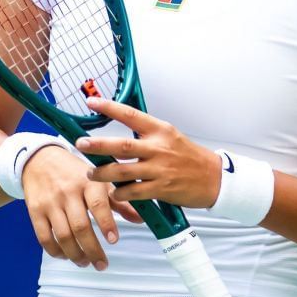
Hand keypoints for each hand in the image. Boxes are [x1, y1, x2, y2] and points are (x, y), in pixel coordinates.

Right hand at [18, 141, 141, 268]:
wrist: (41, 159)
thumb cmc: (75, 172)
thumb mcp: (99, 180)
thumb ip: (119, 201)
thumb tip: (140, 219)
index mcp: (88, 182)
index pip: (98, 204)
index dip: (106, 224)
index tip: (114, 240)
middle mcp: (68, 192)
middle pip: (80, 226)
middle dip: (92, 250)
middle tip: (101, 264)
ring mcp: (50, 202)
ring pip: (63, 235)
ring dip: (75, 254)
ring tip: (85, 262)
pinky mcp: (35, 210)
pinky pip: (44, 236)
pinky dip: (55, 251)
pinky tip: (65, 255)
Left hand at [76, 96, 221, 208]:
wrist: (215, 179)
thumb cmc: (191, 158)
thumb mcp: (171, 138)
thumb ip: (148, 134)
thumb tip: (122, 133)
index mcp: (161, 131)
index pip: (131, 115)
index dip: (110, 108)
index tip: (92, 103)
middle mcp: (159, 148)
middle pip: (122, 145)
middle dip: (98, 145)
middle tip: (81, 144)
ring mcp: (160, 169)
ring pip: (123, 171)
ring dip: (103, 173)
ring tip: (91, 174)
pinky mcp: (161, 188)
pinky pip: (134, 192)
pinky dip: (121, 193)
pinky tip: (115, 193)